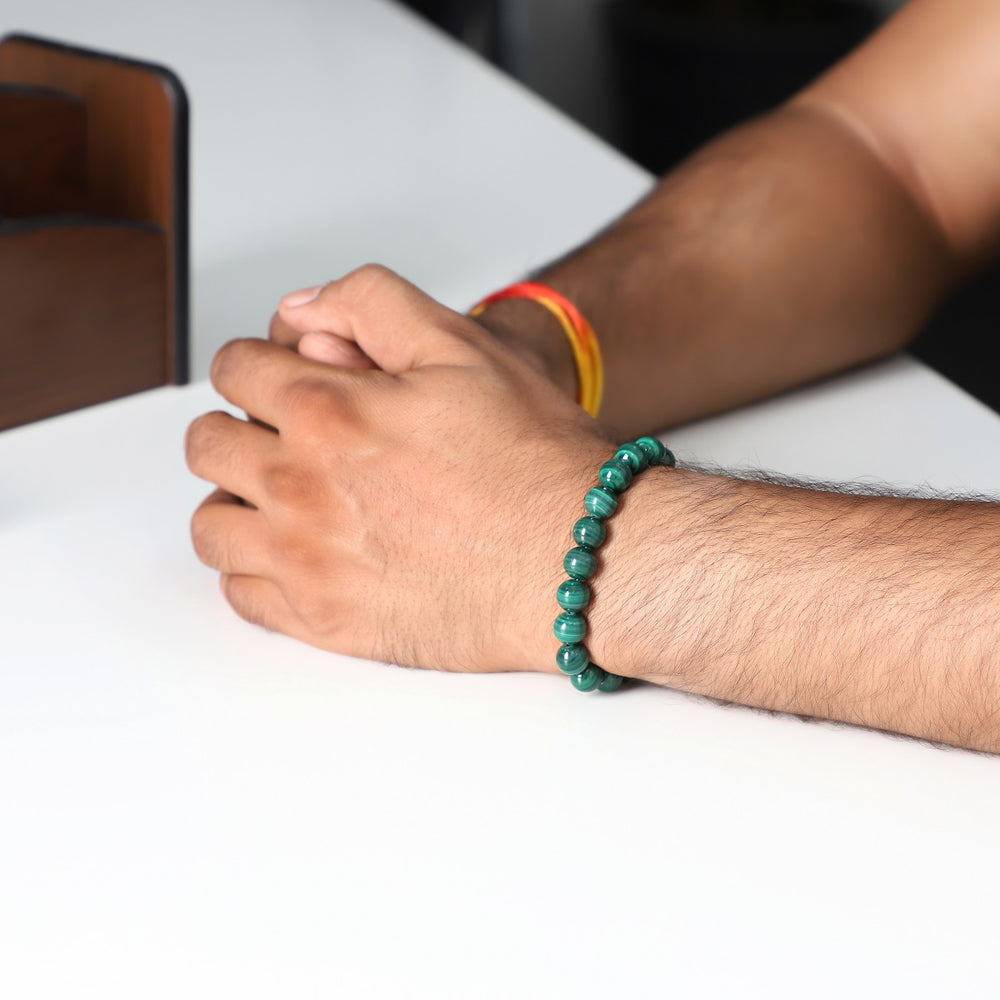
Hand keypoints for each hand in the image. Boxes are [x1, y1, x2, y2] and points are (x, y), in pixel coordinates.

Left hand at [186, 266, 612, 672]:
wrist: (578, 561)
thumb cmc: (535, 462)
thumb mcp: (466, 346)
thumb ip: (373, 303)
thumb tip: (302, 308)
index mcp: (327, 410)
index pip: (234, 368)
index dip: (257, 362)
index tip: (283, 379)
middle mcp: (300, 486)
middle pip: (208, 445)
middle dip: (238, 426)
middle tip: (283, 437)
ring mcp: (306, 561)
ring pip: (211, 526)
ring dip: (234, 501)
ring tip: (280, 499)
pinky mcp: (325, 621)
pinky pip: (241, 594)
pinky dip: (252, 569)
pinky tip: (294, 555)